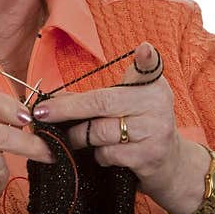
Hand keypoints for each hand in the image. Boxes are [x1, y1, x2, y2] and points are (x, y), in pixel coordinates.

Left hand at [31, 42, 181, 199]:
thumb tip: (54, 99)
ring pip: (99, 132)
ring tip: (75, 137)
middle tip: (42, 113)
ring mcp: (155, 131)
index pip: (148, 68)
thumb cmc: (139, 126)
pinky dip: (97, 155)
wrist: (171, 164)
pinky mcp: (149, 157)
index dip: (146, 59)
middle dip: (66, 109)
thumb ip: (98, 96)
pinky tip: (102, 153)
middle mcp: (158, 105)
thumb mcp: (125, 104)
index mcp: (152, 85)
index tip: (145, 49)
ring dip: (79, 137)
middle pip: (102, 102)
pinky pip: (107, 153)